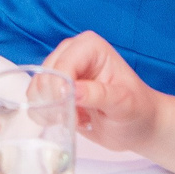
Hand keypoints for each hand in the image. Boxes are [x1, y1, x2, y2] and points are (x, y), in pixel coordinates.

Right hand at [45, 30, 160, 151]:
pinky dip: (47, 114)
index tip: (72, 112)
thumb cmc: (137, 111)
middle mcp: (72, 53)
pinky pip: (36, 99)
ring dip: (50, 109)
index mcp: (90, 47)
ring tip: (76, 118)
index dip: (60, 89)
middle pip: (45, 76)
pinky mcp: (55, 88)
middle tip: (76, 118)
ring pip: (37, 88)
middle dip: (55, 101)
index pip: (62, 65)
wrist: (138, 126)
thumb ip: (99, 94)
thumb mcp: (123, 104)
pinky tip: (70, 119)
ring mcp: (61, 70)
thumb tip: (71, 91)